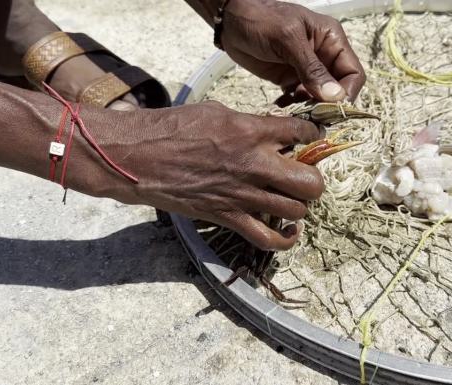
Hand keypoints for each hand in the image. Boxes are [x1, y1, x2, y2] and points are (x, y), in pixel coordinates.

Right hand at [110, 101, 324, 249]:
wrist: (138, 158)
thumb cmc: (173, 128)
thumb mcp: (217, 111)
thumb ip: (250, 123)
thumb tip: (273, 132)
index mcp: (252, 131)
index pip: (303, 133)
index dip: (313, 135)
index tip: (310, 137)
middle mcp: (254, 165)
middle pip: (311, 182)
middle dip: (314, 179)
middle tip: (303, 175)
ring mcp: (242, 195)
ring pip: (296, 211)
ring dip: (298, 205)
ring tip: (291, 198)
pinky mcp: (228, 217)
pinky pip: (268, 239)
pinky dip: (284, 239)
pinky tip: (288, 230)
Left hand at [220, 0, 365, 104]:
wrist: (231, 21)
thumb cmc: (261, 20)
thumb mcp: (288, 40)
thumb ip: (312, 69)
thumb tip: (335, 97)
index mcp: (332, 40)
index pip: (353, 73)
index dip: (347, 93)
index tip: (332, 109)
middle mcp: (324, 56)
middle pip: (339, 89)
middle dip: (328, 105)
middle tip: (311, 116)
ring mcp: (308, 70)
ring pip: (320, 98)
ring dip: (310, 109)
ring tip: (294, 112)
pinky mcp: (291, 79)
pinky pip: (301, 100)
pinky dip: (294, 107)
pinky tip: (281, 107)